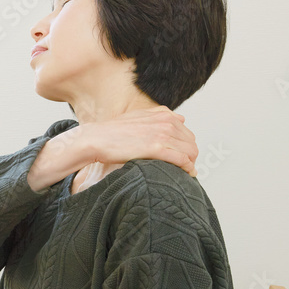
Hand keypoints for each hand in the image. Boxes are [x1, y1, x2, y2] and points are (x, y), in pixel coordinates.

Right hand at [78, 106, 199, 176]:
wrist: (97, 139)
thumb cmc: (113, 131)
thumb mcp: (138, 116)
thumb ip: (158, 116)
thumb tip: (179, 119)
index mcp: (163, 114)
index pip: (186, 132)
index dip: (185, 146)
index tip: (181, 156)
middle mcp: (166, 122)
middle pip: (191, 142)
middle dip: (190, 155)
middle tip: (183, 167)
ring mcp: (162, 134)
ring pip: (191, 151)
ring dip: (191, 163)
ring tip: (185, 173)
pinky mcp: (157, 148)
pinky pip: (182, 159)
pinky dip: (188, 168)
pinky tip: (187, 174)